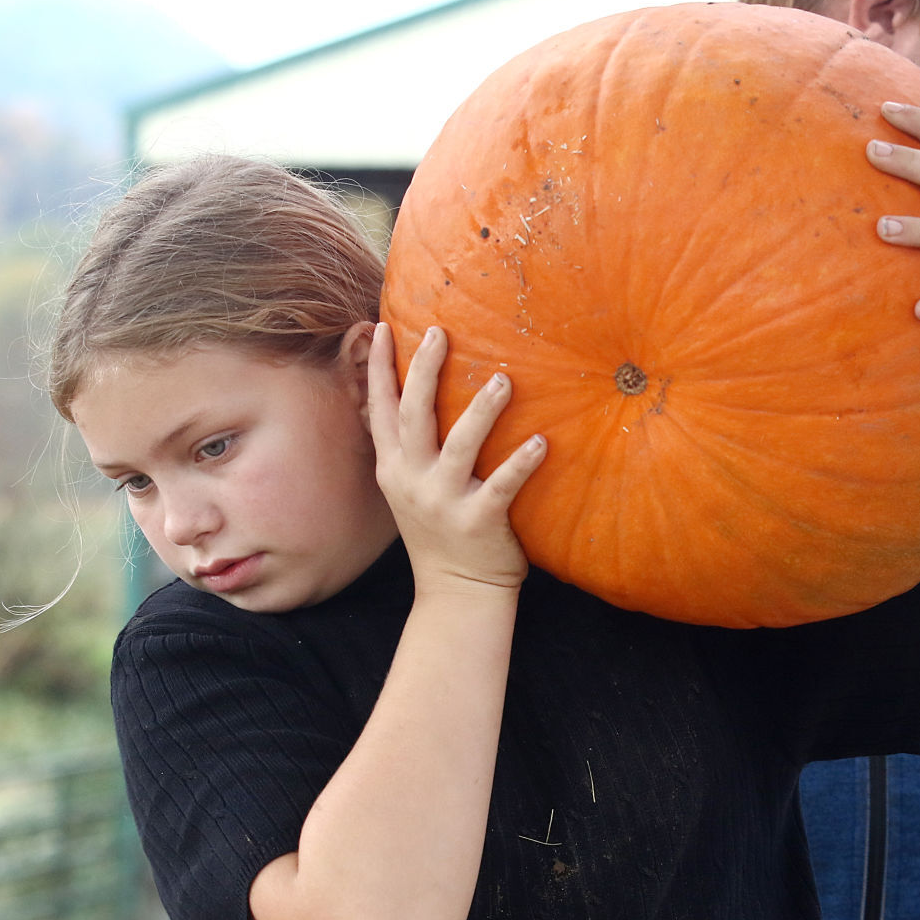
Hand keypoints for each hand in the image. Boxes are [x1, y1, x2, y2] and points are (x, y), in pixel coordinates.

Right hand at [367, 323, 545, 597]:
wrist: (457, 592)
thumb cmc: (443, 531)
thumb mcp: (412, 488)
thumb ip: (414, 448)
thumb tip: (427, 393)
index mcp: (393, 469)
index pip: (379, 410)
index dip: (376, 369)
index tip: (379, 327)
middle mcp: (412, 481)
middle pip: (413, 416)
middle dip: (422, 371)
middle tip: (438, 332)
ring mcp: (443, 502)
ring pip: (459, 446)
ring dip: (481, 410)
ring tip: (503, 379)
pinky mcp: (478, 522)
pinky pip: (501, 486)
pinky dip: (521, 462)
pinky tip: (542, 441)